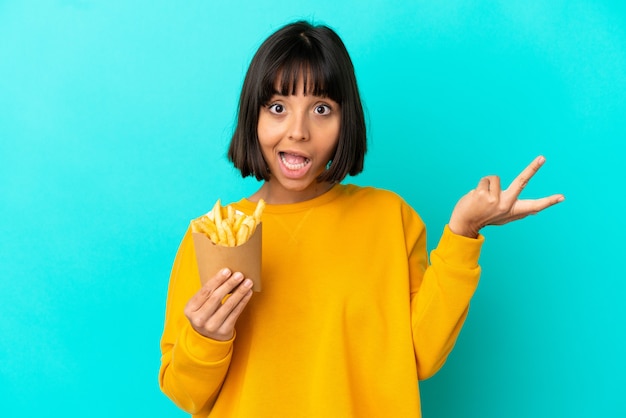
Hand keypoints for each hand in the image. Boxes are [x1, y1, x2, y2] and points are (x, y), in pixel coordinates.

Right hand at [184, 268, 253, 340]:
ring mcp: (211, 326)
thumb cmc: (205, 314)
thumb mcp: (199, 306)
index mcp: (190, 309)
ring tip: (248, 282)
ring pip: (228, 305)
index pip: (205, 291)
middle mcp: (199, 319)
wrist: (207, 339)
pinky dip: (243, 301)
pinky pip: (235, 313)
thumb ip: (207, 293)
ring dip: (239, 292)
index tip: (227, 270)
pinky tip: (248, 293)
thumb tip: (227, 273)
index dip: (217, 280)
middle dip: (229, 284)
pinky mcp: (223, 331)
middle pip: (216, 298)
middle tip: (239, 275)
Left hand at [448, 155, 564, 237]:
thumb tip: (535, 211)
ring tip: (482, 197)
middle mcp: (506, 205)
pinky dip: (480, 186)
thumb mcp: (504, 218)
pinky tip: (475, 197)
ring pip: (495, 178)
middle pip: (522, 182)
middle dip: (533, 168)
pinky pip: (485, 180)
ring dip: (487, 184)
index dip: (549, 201)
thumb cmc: (485, 218)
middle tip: (542, 157)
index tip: (562, 197)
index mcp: (513, 210)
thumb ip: (519, 212)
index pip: (535, 205)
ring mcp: (495, 200)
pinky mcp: (483, 195)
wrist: (464, 224)